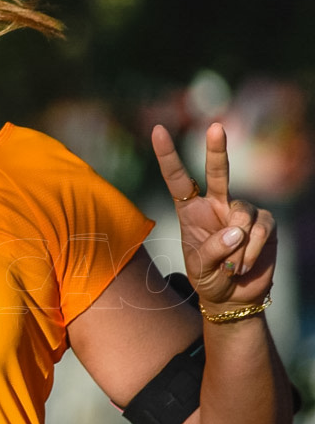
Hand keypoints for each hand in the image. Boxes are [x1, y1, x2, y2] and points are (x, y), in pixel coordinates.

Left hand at [152, 123, 276, 309]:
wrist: (233, 296)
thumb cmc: (208, 278)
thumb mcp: (201, 268)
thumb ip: (213, 249)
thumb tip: (237, 230)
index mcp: (190, 210)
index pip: (177, 179)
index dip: (168, 155)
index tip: (158, 130)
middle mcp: (216, 204)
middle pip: (217, 172)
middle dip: (217, 149)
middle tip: (215, 127)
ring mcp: (242, 211)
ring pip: (242, 214)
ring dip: (237, 246)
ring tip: (231, 266)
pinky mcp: (265, 222)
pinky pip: (260, 231)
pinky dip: (251, 252)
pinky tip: (245, 265)